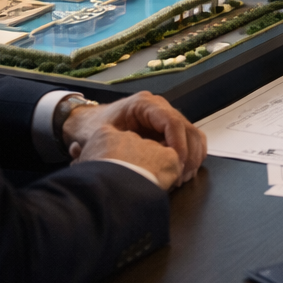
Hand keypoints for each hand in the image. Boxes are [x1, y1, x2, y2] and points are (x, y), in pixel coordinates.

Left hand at [63, 91, 206, 183]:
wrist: (88, 124)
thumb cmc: (93, 129)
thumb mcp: (102, 137)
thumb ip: (119, 146)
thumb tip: (137, 162)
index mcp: (144, 104)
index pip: (172, 122)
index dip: (179, 145)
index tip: (176, 165)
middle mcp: (159, 107)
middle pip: (188, 129)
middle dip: (188, 156)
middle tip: (180, 177)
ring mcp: (166, 118)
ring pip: (194, 135)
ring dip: (193, 158)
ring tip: (182, 177)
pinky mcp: (169, 130)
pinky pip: (191, 140)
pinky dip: (192, 157)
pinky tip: (183, 172)